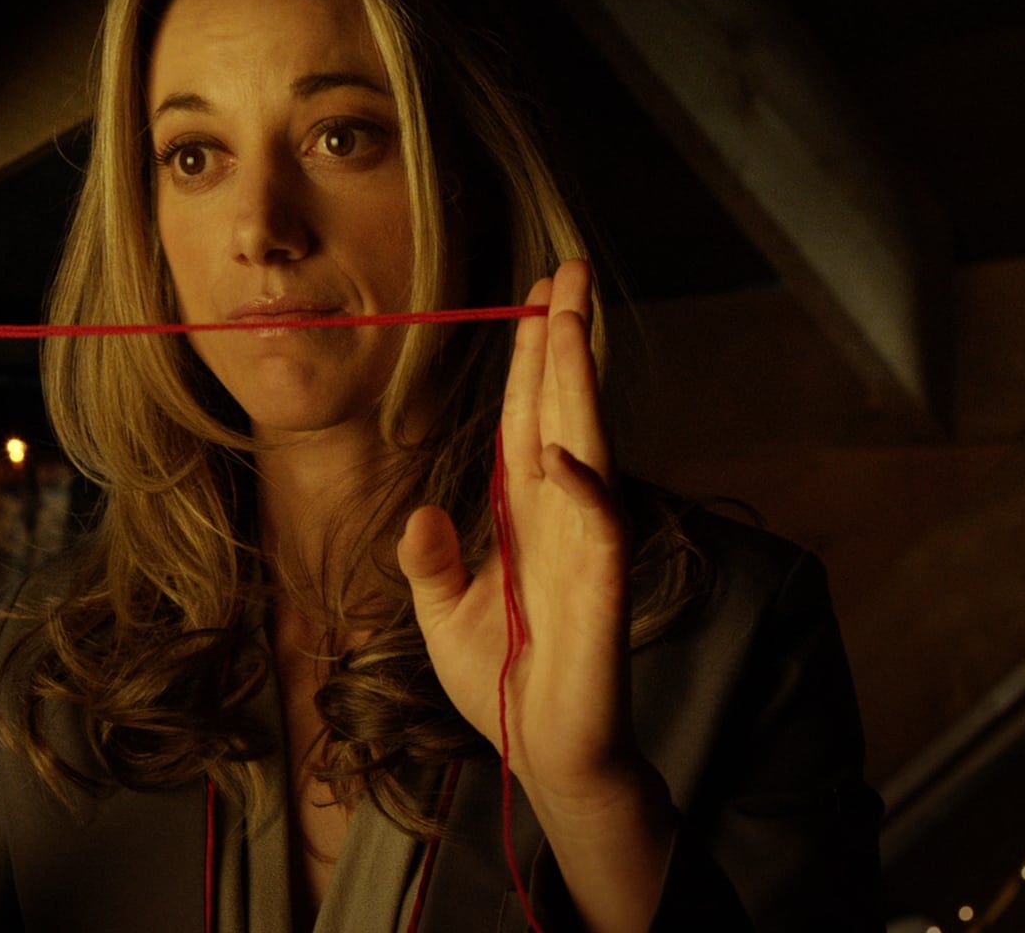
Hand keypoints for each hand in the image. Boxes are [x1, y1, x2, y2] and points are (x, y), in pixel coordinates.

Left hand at [396, 259, 640, 807]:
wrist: (542, 755)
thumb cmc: (504, 683)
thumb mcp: (441, 613)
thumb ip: (430, 560)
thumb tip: (424, 512)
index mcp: (526, 514)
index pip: (529, 418)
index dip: (532, 359)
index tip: (533, 297)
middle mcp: (562, 517)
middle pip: (563, 411)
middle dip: (564, 341)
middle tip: (566, 270)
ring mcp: (586, 549)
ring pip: (586, 448)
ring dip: (579, 386)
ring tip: (570, 321)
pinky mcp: (601, 595)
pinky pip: (598, 533)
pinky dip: (585, 492)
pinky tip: (568, 453)